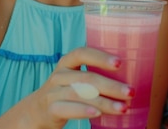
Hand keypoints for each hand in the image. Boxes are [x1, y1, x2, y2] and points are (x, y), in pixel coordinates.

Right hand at [10, 47, 133, 128]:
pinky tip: (99, 114)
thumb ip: (94, 75)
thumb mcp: (75, 77)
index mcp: (67, 62)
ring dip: (105, 102)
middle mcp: (60, 74)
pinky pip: (68, 108)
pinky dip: (84, 110)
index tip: (119, 63)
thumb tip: (129, 78)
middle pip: (87, 78)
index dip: (100, 57)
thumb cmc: (66, 91)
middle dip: (112, 86)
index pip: (82, 53)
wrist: (37, 111)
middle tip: (131, 92)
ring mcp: (54, 92)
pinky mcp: (51, 109)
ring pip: (81, 94)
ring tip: (123, 108)